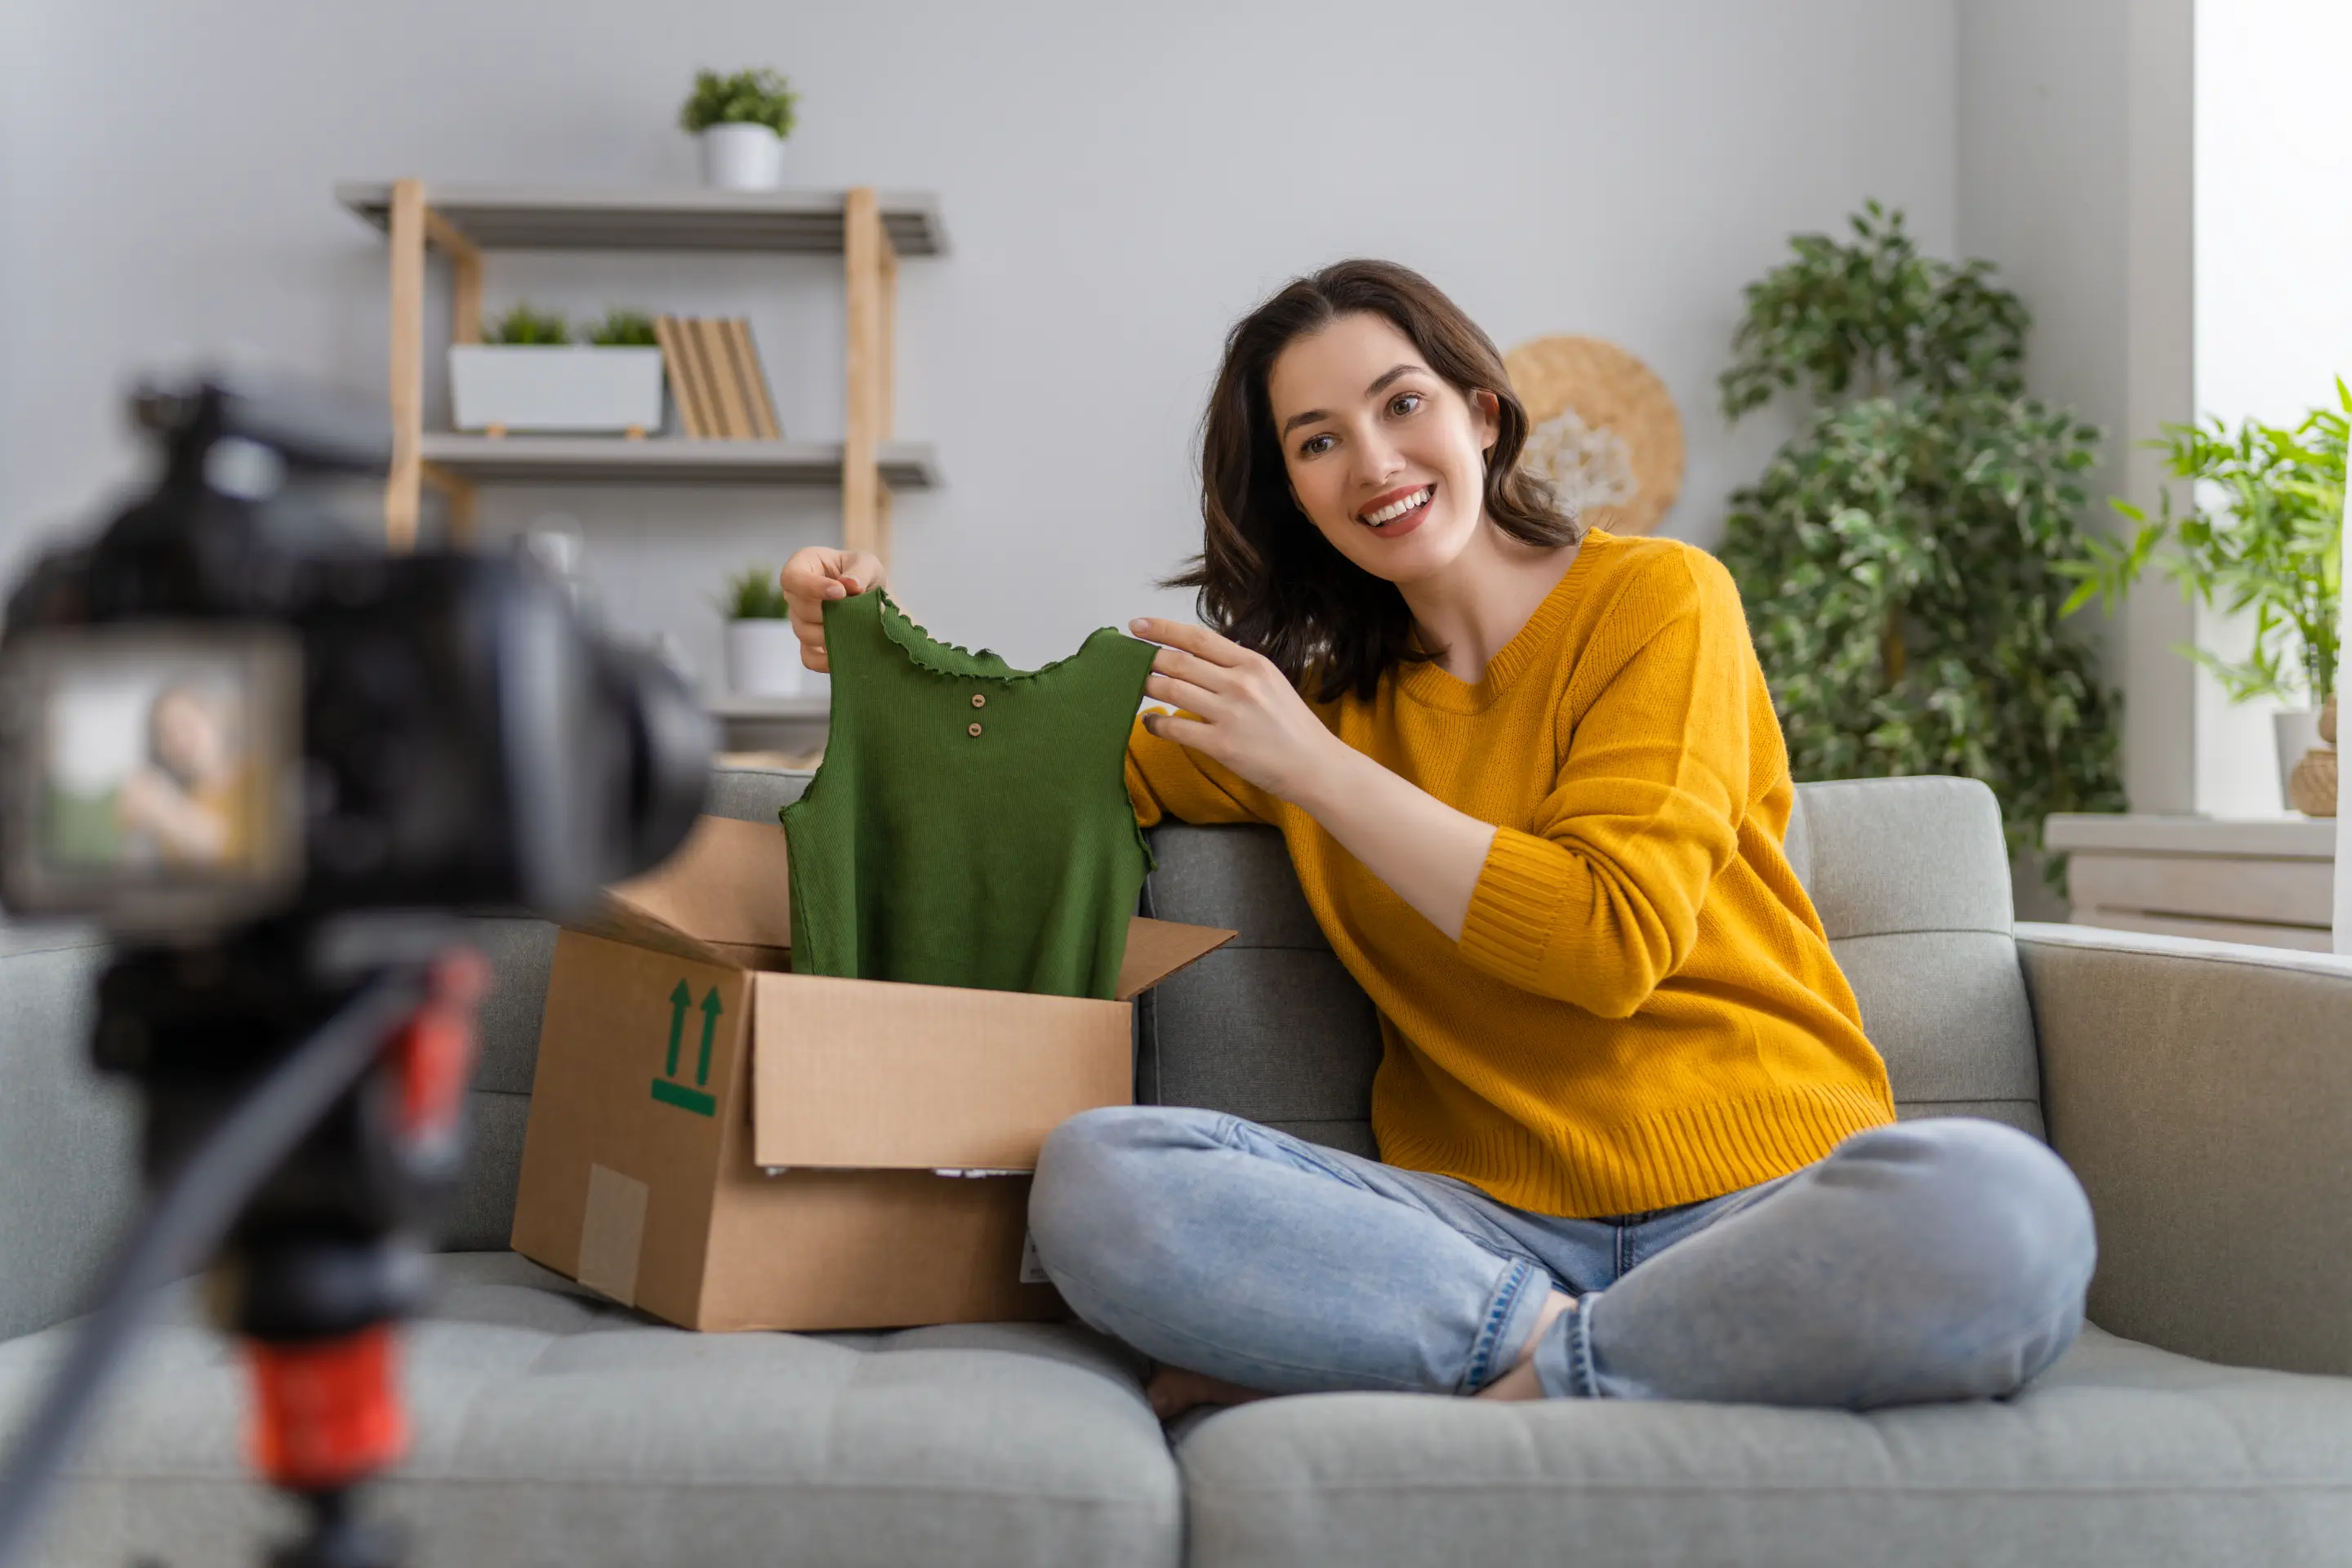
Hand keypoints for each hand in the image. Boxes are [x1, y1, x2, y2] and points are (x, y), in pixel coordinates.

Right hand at [779, 548, 885, 672]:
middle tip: (856, 612)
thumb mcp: (868, 564)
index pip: (792, 577)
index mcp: (804, 565)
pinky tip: (845, 653)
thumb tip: (851, 586)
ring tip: (856, 628)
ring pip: (804, 633)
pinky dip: (825, 660)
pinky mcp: (809, 644)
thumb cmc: (864, 575)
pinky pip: (808, 658)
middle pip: (800, 609)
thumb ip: (861, 571)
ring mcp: (800, 620)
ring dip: (831, 633)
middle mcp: (796, 594)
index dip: (812, 587)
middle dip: (830, 612)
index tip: (840, 592)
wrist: (874, 599)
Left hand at [1130, 618, 1345, 804]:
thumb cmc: (1293, 727)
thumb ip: (1237, 668)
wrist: (1315, 765)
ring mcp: (1230, 714)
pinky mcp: (1221, 744)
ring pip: (1171, 690)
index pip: (1197, 637)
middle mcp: (1240, 683)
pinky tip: (1149, 722)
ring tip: (1135, 688)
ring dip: (1146, 687)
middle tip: (1128, 661)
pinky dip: (1154, 723)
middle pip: (1178, 661)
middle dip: (1147, 659)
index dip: (1162, 628)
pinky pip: (1174, 728)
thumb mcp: (1271, 682)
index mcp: (1253, 663)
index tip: (1137, 625)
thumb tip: (1197, 658)